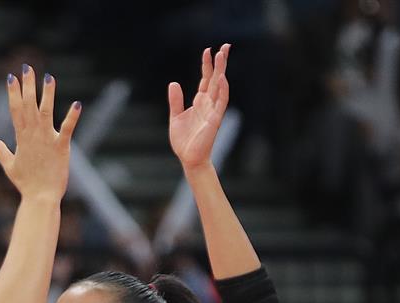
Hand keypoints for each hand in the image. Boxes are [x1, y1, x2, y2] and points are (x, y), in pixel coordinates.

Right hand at [0, 65, 80, 200]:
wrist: (41, 198)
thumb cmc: (27, 184)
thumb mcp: (10, 166)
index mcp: (21, 138)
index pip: (15, 110)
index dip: (13, 93)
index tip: (11, 77)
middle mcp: (33, 135)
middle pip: (28, 106)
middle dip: (27, 86)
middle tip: (27, 67)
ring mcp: (47, 140)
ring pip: (45, 112)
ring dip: (47, 94)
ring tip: (48, 77)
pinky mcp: (61, 148)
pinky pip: (67, 129)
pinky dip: (72, 117)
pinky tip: (77, 103)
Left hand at [169, 45, 231, 172]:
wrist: (188, 158)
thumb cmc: (184, 141)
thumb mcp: (176, 117)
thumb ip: (175, 101)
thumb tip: (173, 83)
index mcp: (199, 102)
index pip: (205, 79)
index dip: (206, 65)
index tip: (207, 50)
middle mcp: (208, 103)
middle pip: (216, 78)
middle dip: (220, 62)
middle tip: (225, 46)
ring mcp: (213, 110)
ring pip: (220, 86)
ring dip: (222, 71)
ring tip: (223, 55)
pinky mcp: (214, 119)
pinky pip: (221, 102)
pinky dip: (222, 90)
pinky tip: (222, 78)